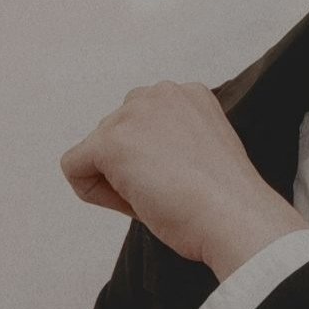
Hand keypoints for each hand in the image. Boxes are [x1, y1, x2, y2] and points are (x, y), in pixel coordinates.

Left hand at [60, 81, 307, 279]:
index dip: (155, 158)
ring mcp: (133, 114)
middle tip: (168, 189)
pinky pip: (75, 167)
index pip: (145, 123)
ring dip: (115, 178)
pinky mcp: (111, 141)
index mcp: (189, 94)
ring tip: (156, 194)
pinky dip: (94, 192)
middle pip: (117, 131)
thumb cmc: (224, 198)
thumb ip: (171, 139)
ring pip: (96, 150)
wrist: (232, 215)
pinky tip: (134, 200)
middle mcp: (161, 92)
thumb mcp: (201, 149)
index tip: (184, 177)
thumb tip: (137, 158)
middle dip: (131, 164)